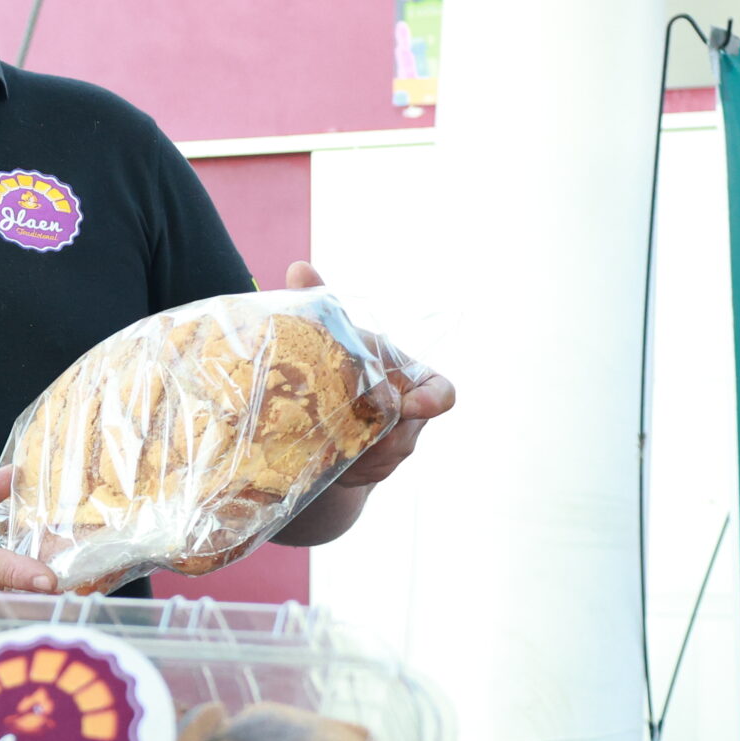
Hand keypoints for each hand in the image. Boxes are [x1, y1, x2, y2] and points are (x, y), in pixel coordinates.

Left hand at [280, 261, 454, 490]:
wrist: (319, 418)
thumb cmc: (335, 367)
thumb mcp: (328, 337)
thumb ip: (321, 305)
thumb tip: (299, 266)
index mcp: (408, 378)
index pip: (440, 393)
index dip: (434, 400)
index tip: (416, 404)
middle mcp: (409, 414)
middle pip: (406, 431)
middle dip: (378, 435)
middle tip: (347, 431)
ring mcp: (395, 445)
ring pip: (384, 456)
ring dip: (358, 453)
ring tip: (331, 445)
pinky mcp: (374, 469)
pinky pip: (366, 474)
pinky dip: (347, 470)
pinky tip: (330, 464)